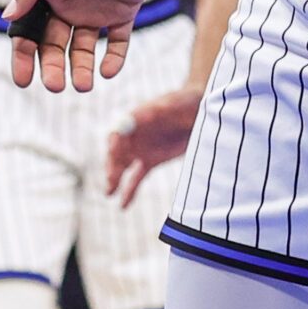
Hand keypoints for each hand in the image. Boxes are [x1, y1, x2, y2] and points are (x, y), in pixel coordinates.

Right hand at [3, 0, 168, 93]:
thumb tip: (7, 17)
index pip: (28, 29)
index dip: (23, 56)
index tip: (22, 80)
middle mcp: (66, 2)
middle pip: (54, 45)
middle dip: (52, 68)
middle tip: (55, 86)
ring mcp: (95, 6)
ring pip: (83, 49)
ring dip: (80, 69)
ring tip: (83, 85)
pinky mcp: (124, 8)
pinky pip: (117, 41)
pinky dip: (112, 58)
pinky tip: (107, 69)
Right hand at [106, 84, 201, 206]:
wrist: (198, 112)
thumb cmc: (184, 102)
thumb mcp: (173, 104)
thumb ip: (158, 110)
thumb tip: (140, 116)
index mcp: (136, 117)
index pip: (119, 130)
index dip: (114, 140)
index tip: (112, 150)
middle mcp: (133, 134)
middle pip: (117, 151)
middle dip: (112, 165)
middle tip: (111, 179)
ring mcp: (141, 148)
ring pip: (123, 166)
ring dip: (115, 179)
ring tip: (109, 193)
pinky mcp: (151, 161)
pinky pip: (136, 177)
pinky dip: (129, 191)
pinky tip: (122, 206)